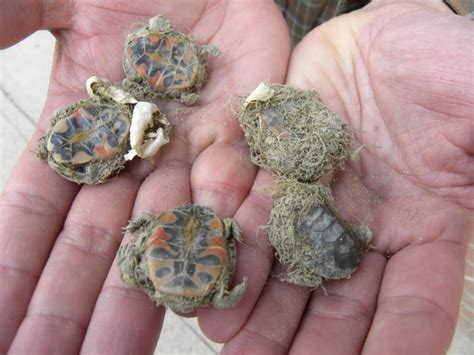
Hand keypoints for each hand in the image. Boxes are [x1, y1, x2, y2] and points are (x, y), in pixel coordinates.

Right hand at [0, 0, 289, 352]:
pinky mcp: (242, 137)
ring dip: (142, 298)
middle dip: (73, 308)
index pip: (37, 216)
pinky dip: (218, 241)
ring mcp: (189, 151)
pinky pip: (231, 197)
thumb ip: (2, 27)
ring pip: (163, 236)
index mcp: (81, 129)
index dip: (15, 272)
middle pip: (99, 245)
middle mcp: (134, 155)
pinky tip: (202, 293)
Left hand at [215, 1, 473, 353]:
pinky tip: (213, 256)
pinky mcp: (278, 160)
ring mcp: (317, 193)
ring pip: (284, 257)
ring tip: (220, 330)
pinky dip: (233, 225)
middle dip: (302, 339)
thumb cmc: (449, 66)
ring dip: (255, 295)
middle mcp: (366, 223)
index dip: (393, 345)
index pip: (414, 303)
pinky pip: (253, 196)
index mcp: (428, 226)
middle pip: (335, 297)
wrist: (390, 37)